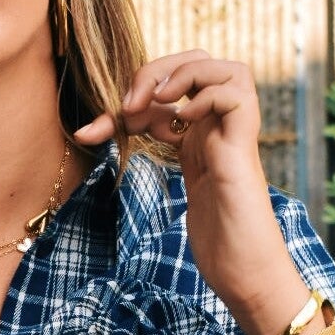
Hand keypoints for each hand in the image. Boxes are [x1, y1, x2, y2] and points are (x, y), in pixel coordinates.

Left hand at [75, 52, 307, 334]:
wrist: (244, 272)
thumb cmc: (216, 239)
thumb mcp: (179, 187)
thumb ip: (160, 153)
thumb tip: (100, 130)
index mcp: (201, 135)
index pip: (168, 91)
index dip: (127, 100)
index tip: (89, 133)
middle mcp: (221, 129)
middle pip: (199, 63)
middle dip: (156, 70)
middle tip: (127, 104)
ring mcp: (235, 136)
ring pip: (226, 68)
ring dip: (183, 73)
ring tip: (157, 101)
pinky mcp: (242, 150)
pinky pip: (235, 94)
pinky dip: (206, 95)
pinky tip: (184, 120)